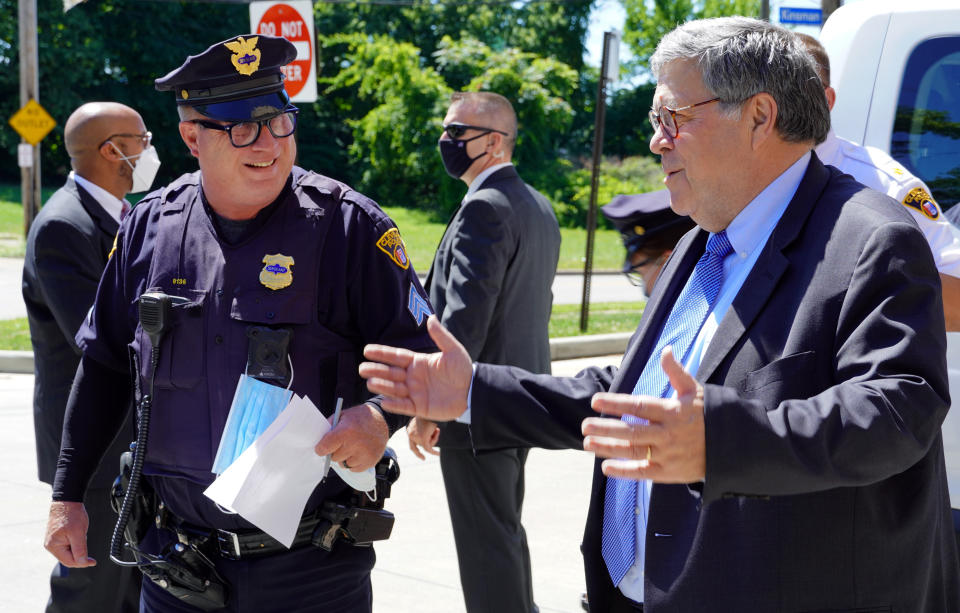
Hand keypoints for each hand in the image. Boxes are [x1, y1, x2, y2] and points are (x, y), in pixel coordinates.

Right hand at [44, 501, 95, 567]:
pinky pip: (68, 545)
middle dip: (79, 555)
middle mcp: (51, 545)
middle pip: (68, 558)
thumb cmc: (71, 514)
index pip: (68, 562)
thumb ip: (80, 549)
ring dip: (78, 548)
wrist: (67, 500)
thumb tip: (82, 563)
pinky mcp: (58, 537)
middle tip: (89, 549)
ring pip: (69, 552)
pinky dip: (75, 543)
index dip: (82, 563)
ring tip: (81, 535)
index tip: (93, 562)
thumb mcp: (78, 533)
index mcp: (53, 546)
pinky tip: (78, 534)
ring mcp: (53, 541)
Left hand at [315, 403, 388, 470]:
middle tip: (342, 443)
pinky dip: (354, 463)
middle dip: (335, 452)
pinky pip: (354, 469)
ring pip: (344, 465)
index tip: (322, 448)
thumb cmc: (359, 417)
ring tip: (353, 447)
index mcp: (346, 431)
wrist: (382, 419)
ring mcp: (365, 454)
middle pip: (334, 458)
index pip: (324, 448)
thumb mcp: (341, 416)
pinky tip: (359, 452)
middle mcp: (356, 444)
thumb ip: (328, 428)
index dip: (321, 449)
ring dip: (346, 458)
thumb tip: (318, 442)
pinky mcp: (371, 461)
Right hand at [359, 315, 471, 420]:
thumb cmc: (463, 370)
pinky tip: (384, 401)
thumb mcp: (453, 350)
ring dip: (382, 386)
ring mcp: (416, 393)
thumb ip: (441, 335)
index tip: (367, 350)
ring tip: (370, 382)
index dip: (382, 353)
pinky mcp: (420, 408)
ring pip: (395, 389)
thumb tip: (431, 318)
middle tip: (361, 369)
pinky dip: (394, 404)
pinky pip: (404, 406)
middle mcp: (413, 377)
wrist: (473, 391)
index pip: (396, 356)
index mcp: (418, 362)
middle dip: (376, 370)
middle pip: (391, 373)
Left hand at [407, 417, 439, 459]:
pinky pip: (429, 449)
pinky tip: (438, 454)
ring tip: (437, 429)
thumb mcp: (423, 422)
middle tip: (436, 432)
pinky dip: (434, 452)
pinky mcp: (423, 438)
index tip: (422, 457)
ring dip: (435, 438)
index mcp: (409, 430)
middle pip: (421, 445)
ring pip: (427, 445)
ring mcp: (416, 437)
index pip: (412, 444)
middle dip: (431, 440)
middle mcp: (410, 434)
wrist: (431, 408)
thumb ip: (422, 430)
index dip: (416, 451)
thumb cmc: (429, 414)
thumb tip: (427, 437)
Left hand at [581, 346, 705, 482]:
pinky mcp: (669, 473)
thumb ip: (676, 371)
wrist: (731, 446)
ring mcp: (668, 454)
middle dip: (606, 428)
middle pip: (631, 431)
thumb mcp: (694, 390)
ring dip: (608, 448)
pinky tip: (606, 468)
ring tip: (587, 443)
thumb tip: (666, 349)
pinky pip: (644, 473)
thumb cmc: (707, 414)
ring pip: (634, 452)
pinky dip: (625, 472)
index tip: (595, 401)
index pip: (639, 406)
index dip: (616, 404)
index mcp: (672, 411)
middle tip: (584, 425)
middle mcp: (668, 434)